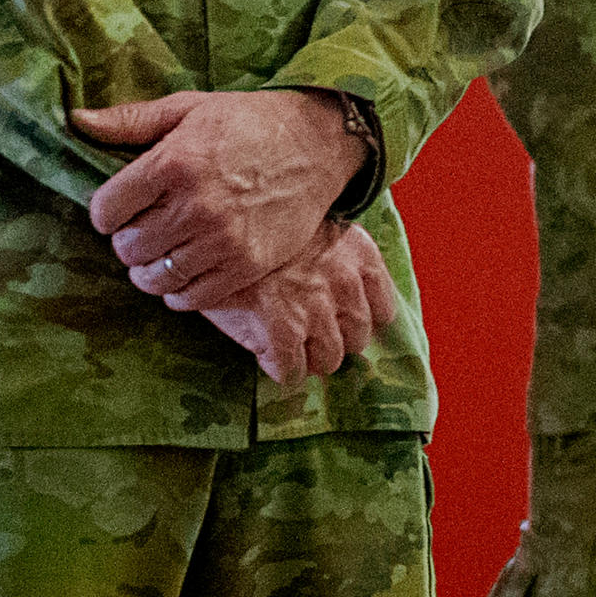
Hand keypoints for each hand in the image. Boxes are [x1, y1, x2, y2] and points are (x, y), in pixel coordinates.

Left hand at [75, 88, 369, 321]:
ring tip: (159, 254)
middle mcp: (195, 206)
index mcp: (172, 163)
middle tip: (141, 231)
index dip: (105, 212)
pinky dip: (179, 293)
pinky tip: (183, 274)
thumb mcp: (185, 108)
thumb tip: (76, 120)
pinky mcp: (247, 266)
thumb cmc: (245, 122)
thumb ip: (129, 121)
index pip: (105, 210)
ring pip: (156, 277)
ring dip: (149, 270)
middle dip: (126, 241)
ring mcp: (222, 240)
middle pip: (128, 247)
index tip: (117, 209)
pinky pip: (193, 297)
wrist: (315, 144)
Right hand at [181, 221, 398, 388]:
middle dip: (334, 340)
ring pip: (329, 360)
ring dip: (310, 358)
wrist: (213, 226)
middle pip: (356, 339)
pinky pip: (292, 371)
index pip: (382, 311)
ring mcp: (314, 310)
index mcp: (359, 255)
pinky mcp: (283, 332)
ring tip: (289, 348)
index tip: (339, 321)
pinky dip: (282, 371)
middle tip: (309, 334)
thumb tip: (339, 295)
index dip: (356, 319)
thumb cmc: (258, 225)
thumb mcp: (310, 226)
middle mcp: (344, 284)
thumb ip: (334, 257)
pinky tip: (268, 357)